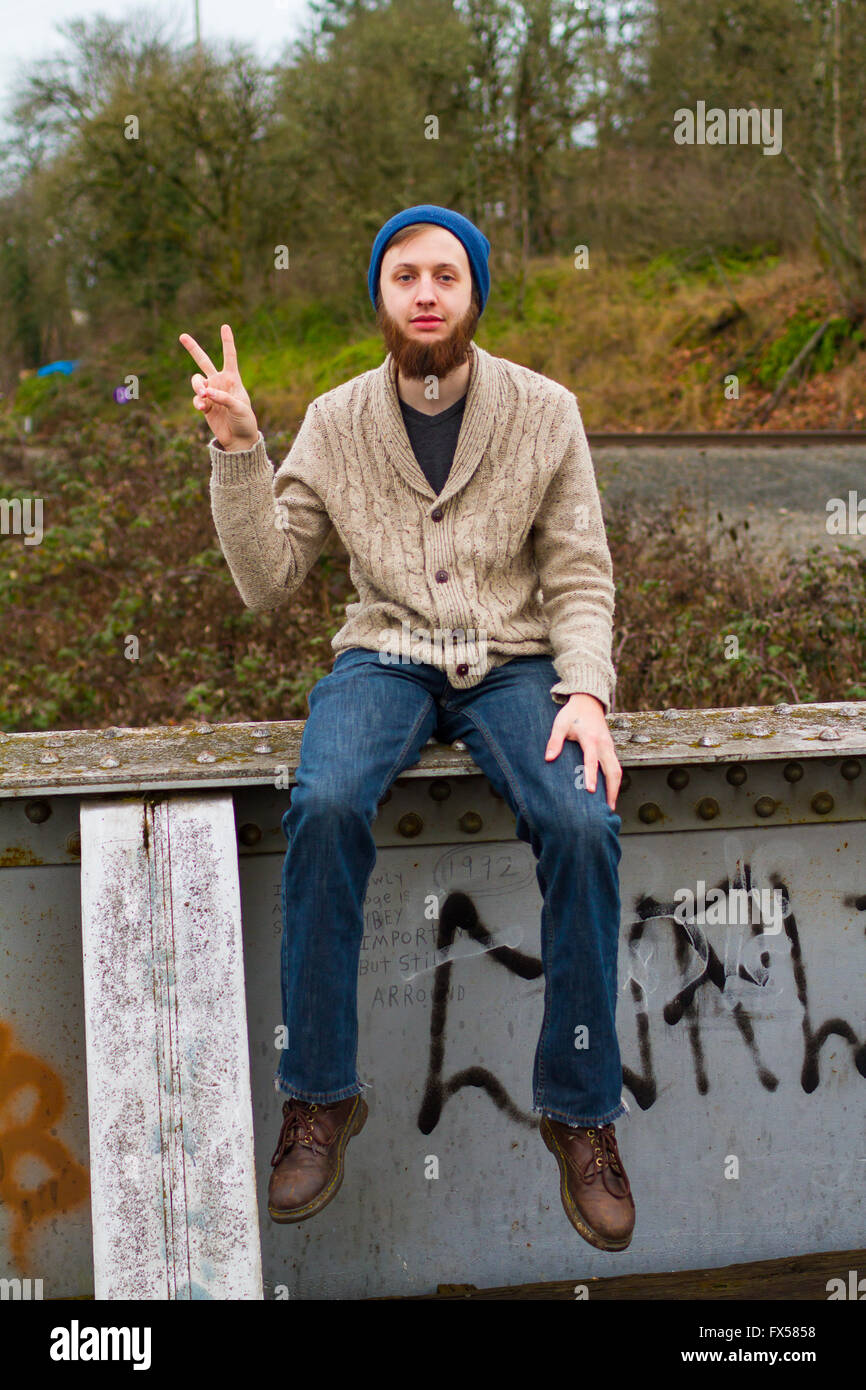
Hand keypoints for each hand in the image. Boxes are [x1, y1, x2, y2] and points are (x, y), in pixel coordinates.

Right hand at [179, 323, 257, 450]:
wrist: (239, 438)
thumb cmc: (245, 420)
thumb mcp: (239, 408)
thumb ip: (224, 398)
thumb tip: (207, 392)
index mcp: (232, 379)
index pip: (229, 356)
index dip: (227, 341)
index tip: (224, 326)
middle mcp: (219, 383)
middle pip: (203, 361)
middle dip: (193, 349)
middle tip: (182, 336)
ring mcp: (210, 393)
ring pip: (196, 381)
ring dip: (197, 386)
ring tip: (203, 395)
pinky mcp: (204, 405)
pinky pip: (196, 398)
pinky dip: (197, 401)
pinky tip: (202, 407)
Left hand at [544, 692, 621, 810]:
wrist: (589, 702)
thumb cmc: (572, 714)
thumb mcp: (560, 724)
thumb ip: (554, 741)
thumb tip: (548, 758)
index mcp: (590, 738)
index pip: (592, 760)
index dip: (591, 776)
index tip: (590, 791)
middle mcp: (604, 744)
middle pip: (613, 770)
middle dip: (612, 790)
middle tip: (608, 809)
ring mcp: (610, 747)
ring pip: (617, 770)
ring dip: (615, 788)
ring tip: (610, 806)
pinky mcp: (611, 749)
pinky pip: (616, 766)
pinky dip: (615, 781)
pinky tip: (610, 792)